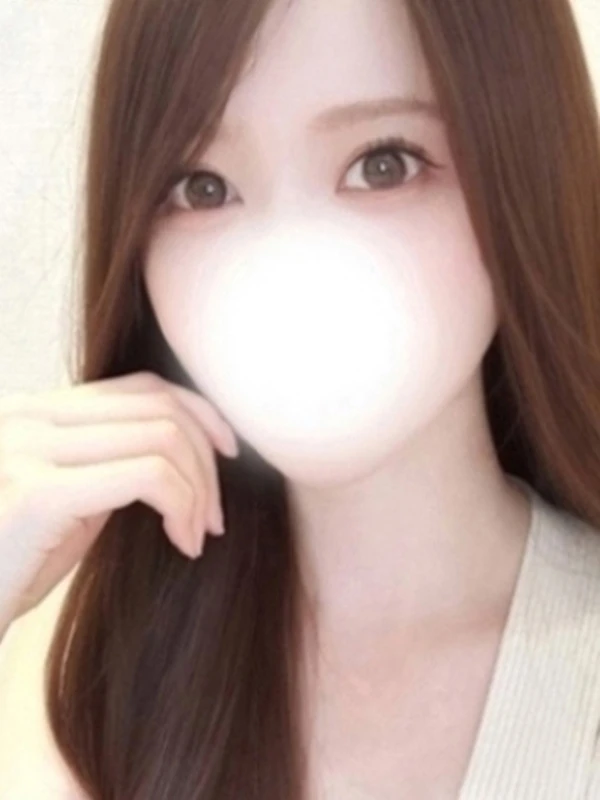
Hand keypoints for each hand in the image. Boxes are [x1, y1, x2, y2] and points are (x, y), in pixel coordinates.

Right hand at [0, 370, 238, 627]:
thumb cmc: (12, 566)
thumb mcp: (68, 502)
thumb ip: (109, 462)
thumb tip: (181, 447)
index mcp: (36, 411)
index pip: (142, 387)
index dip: (200, 415)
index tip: (227, 456)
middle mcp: (27, 415)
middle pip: (160, 408)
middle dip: (207, 462)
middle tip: (215, 518)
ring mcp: (27, 447)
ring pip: (163, 438)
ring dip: (199, 490)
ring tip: (198, 534)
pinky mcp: (36, 492)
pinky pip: (149, 476)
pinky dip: (183, 506)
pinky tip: (183, 543)